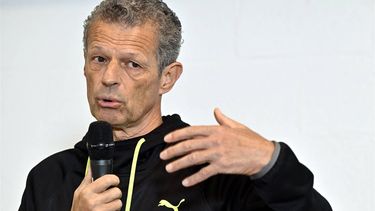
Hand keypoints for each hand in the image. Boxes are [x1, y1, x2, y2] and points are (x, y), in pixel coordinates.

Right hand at [71, 167, 121, 210]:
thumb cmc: (78, 209)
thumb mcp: (78, 194)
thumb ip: (86, 181)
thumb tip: (91, 169)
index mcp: (86, 192)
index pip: (107, 179)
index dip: (114, 179)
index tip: (114, 181)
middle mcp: (93, 201)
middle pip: (116, 191)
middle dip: (115, 193)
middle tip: (110, 195)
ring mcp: (99, 210)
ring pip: (119, 202)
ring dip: (115, 203)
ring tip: (108, 203)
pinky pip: (117, 210)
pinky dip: (115, 210)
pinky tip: (107, 210)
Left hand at [160, 108, 274, 186]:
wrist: (264, 155)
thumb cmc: (251, 141)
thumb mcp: (237, 126)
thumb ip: (223, 119)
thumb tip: (216, 110)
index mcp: (217, 130)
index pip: (192, 131)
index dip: (177, 135)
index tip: (167, 139)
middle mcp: (215, 141)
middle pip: (189, 145)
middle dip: (173, 150)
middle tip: (163, 155)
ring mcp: (218, 154)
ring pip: (193, 159)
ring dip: (179, 164)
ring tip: (169, 168)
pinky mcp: (222, 166)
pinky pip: (204, 173)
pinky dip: (194, 178)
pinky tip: (185, 181)